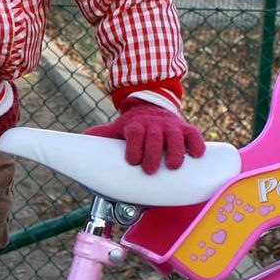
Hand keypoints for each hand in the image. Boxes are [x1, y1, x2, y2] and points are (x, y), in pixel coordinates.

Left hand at [84, 100, 205, 174]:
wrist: (153, 109)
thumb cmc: (134, 127)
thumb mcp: (117, 128)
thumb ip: (102, 135)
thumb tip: (82, 139)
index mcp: (136, 126)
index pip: (134, 133)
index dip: (134, 146)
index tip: (132, 160)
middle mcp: (154, 125)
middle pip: (154, 137)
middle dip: (152, 153)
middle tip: (150, 170)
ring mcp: (171, 126)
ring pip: (176, 136)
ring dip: (176, 151)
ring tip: (174, 166)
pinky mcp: (186, 128)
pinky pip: (194, 134)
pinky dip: (197, 144)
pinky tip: (197, 155)